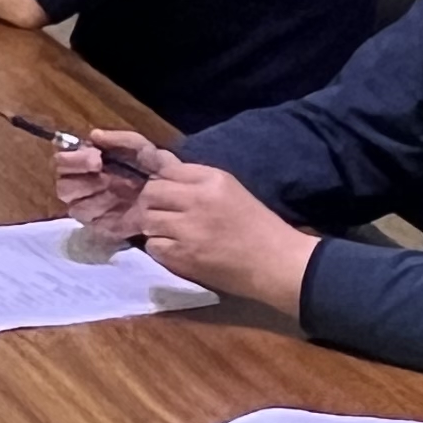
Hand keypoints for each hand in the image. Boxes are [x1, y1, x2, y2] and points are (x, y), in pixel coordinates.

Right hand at [52, 128, 156, 244]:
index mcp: (90, 164)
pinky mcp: (101, 226)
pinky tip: (117, 210)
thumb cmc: (156, 170)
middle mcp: (86, 185)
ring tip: (111, 193)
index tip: (95, 157)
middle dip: (78, 177)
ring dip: (90, 197)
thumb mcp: (144, 149)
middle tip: (98, 169)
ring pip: (73, 204)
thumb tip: (94, 134)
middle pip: (63, 184)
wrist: (175, 199)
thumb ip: (122, 139)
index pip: (63, 161)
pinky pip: (90, 223)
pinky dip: (101, 215)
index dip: (73, 159)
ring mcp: (92, 207)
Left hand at [129, 155, 317, 312]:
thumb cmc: (255, 224)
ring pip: (147, 220)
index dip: (158, 179)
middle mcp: (196, 201)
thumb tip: (154, 160)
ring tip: (168, 230)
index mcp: (211, 180)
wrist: (275, 263)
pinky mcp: (183, 258)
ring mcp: (188, 231)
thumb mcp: (228, 188)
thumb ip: (192, 176)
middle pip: (150, 193)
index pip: (165, 169)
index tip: (161, 190)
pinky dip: (159, 247)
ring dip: (152, 225)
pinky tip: (174, 248)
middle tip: (159, 211)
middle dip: (149, 201)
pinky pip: (153, 247)